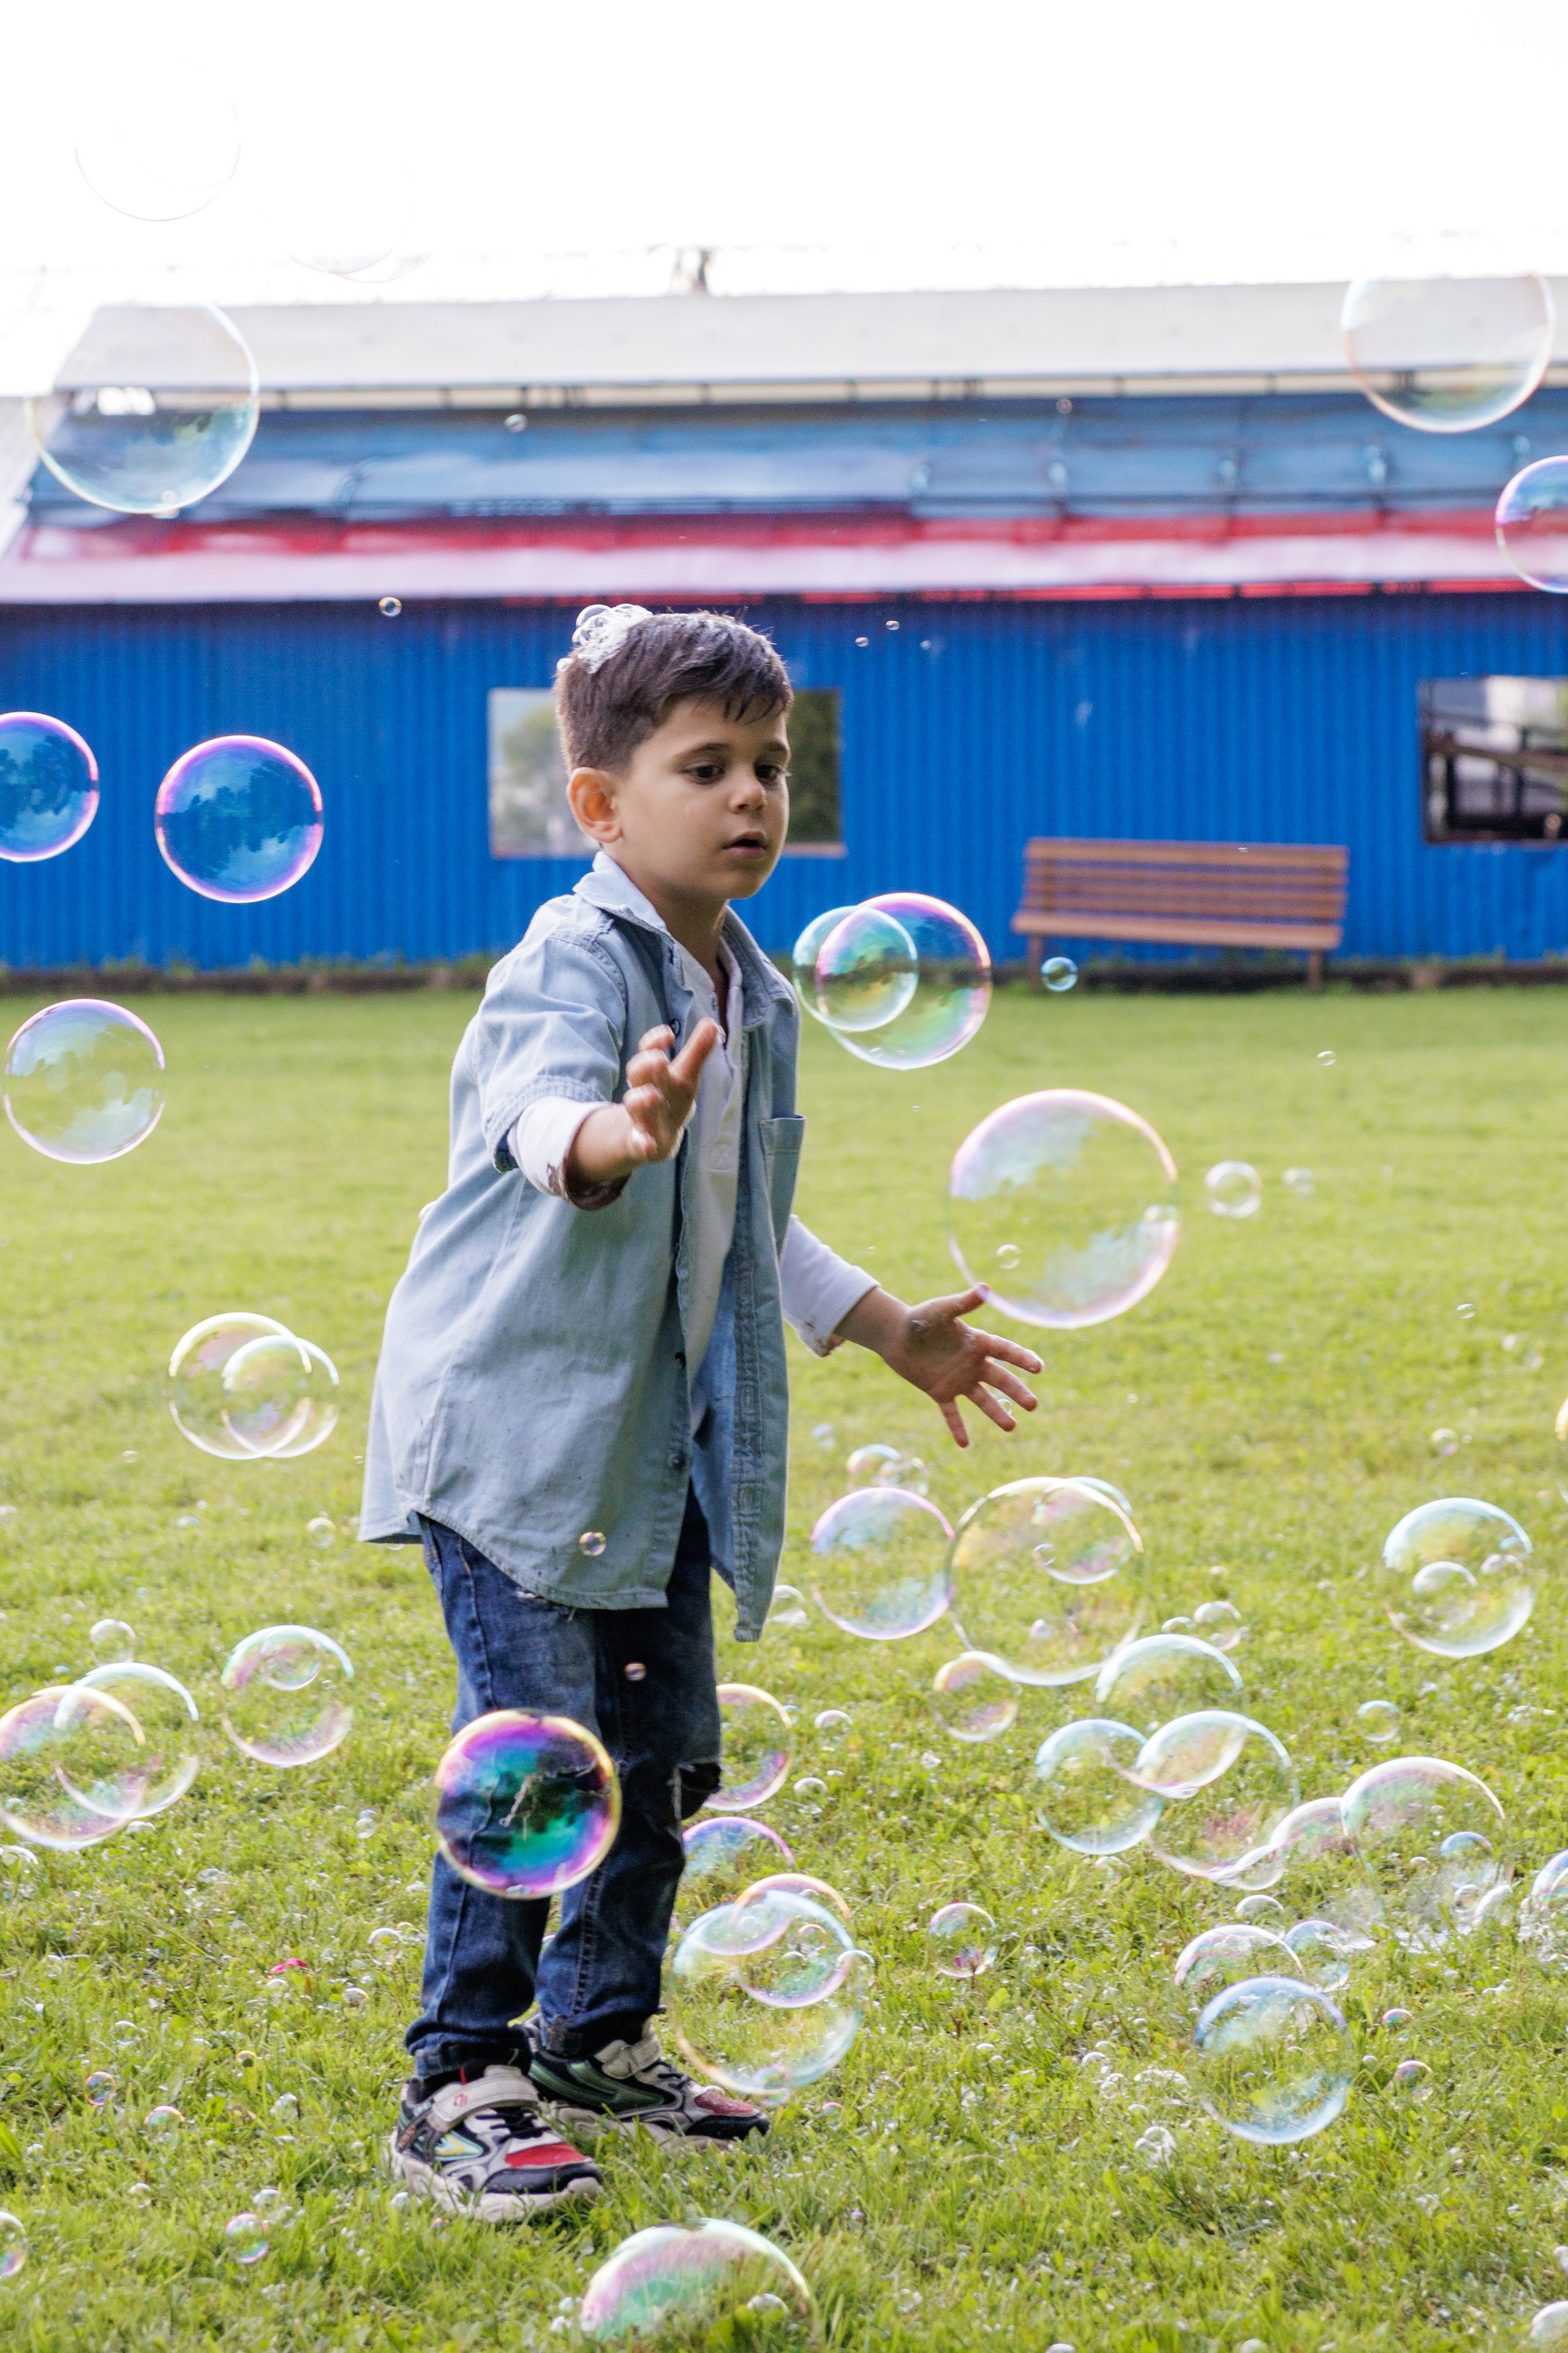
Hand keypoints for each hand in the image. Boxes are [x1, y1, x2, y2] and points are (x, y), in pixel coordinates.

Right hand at [566, 1021, 718, 1187]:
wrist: (655, 1136)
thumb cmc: (671, 1098)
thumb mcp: (685, 1075)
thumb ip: (698, 1051)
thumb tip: (713, 1024)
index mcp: (655, 1072)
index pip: (648, 1050)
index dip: (654, 1041)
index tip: (669, 1035)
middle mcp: (643, 1090)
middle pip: (637, 1073)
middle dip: (645, 1065)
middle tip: (659, 1059)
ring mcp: (640, 1116)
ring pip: (634, 1105)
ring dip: (641, 1099)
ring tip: (652, 1096)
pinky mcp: (641, 1142)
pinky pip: (637, 1142)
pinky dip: (642, 1143)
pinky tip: (647, 1145)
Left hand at [834, 1285, 1041, 1446]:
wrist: (895, 1334)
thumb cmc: (920, 1317)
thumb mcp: (942, 1309)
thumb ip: (963, 1303)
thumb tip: (985, 1288)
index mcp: (977, 1342)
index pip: (1006, 1351)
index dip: (1023, 1358)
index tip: (1038, 1367)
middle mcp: (973, 1363)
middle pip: (1001, 1379)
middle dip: (1017, 1392)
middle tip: (1033, 1405)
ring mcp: (959, 1380)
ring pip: (983, 1399)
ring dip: (997, 1413)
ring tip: (1011, 1428)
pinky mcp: (941, 1392)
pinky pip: (952, 1413)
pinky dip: (957, 1427)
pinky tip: (964, 1444)